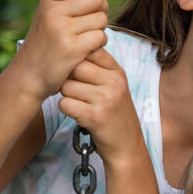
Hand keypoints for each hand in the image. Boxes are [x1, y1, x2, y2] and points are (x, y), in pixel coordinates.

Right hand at [14, 0, 108, 102]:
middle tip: (93, 21)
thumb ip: (71, 4)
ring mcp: (62, 31)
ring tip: (87, 38)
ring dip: (100, 29)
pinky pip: (100, 37)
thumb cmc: (45, 46)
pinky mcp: (72, 49)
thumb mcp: (49, 19)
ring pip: (101, 19)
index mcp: (48, 3)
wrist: (29, 75)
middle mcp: (53, 13)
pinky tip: (88, 49)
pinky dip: (99, 43)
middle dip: (101, 9)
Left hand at [56, 44, 145, 164]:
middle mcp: (113, 83)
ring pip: (67, 86)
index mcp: (117, 72)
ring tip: (80, 104)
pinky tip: (78, 114)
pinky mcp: (94, 116)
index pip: (90, 50)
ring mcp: (105, 99)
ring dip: (67, 96)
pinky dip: (67, 110)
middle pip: (74, 67)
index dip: (78, 60)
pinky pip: (65, 104)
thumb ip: (99, 67)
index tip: (79, 74)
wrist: (127, 146)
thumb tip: (73, 48)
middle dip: (69, 79)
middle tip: (77, 92)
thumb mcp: (115, 86)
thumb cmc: (116, 114)